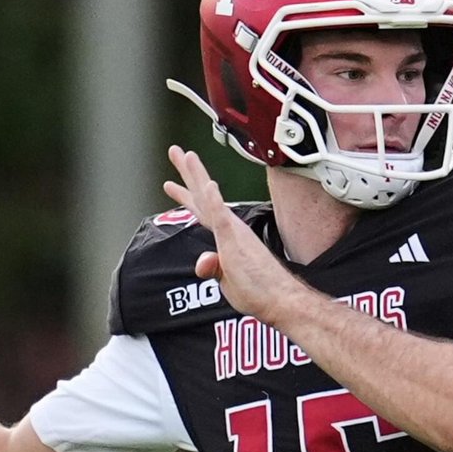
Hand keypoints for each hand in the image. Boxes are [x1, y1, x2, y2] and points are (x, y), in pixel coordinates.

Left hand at [162, 145, 309, 322]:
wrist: (280, 300)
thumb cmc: (259, 292)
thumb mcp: (227, 281)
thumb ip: (213, 268)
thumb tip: (201, 263)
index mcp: (228, 236)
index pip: (203, 210)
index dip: (187, 195)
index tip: (172, 183)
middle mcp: (231, 228)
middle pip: (204, 195)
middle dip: (188, 173)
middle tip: (175, 151)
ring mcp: (233, 233)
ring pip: (210, 199)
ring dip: (197, 176)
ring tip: (187, 156)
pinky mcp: (236, 243)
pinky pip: (222, 219)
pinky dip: (214, 201)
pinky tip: (208, 185)